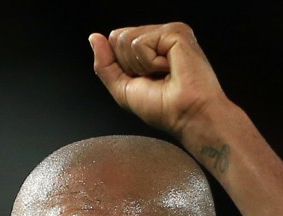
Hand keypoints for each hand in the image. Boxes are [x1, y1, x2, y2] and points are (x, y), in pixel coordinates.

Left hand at [89, 23, 225, 136]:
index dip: (122, 66)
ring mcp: (168, 32)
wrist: (188, 116)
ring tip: (164, 74)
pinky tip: (170, 69)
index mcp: (151, 47)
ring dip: (140, 66)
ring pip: (126, 39)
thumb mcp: (123, 88)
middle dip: (129, 66)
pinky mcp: (175, 32)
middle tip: (156, 78)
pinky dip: (150, 63)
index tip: (145, 80)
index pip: (115, 41)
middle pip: (118, 37)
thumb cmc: (165, 108)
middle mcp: (160, 36)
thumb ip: (105, 64)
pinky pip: (140, 43)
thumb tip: (94, 38)